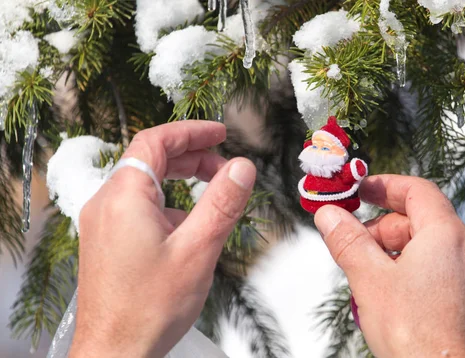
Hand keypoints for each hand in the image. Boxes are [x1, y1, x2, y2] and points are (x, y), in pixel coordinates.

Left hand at [69, 121, 255, 357]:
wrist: (115, 351)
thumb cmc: (150, 307)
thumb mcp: (198, 249)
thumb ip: (222, 202)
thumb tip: (242, 166)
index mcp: (124, 196)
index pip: (156, 141)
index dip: (191, 132)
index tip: (220, 133)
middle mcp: (106, 203)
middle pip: (150, 159)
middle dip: (191, 157)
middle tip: (225, 166)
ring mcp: (102, 223)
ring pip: (145, 184)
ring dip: (180, 180)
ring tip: (213, 194)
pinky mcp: (106, 241)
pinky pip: (138, 207)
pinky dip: (167, 203)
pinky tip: (188, 227)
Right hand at [314, 175, 464, 357]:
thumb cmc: (415, 335)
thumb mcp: (369, 280)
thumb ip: (348, 240)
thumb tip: (329, 215)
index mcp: (448, 235)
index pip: (417, 190)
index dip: (385, 186)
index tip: (361, 192)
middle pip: (422, 221)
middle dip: (384, 229)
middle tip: (356, 247)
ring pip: (434, 250)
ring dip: (399, 254)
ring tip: (373, 280)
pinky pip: (447, 274)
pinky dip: (420, 274)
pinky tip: (400, 299)